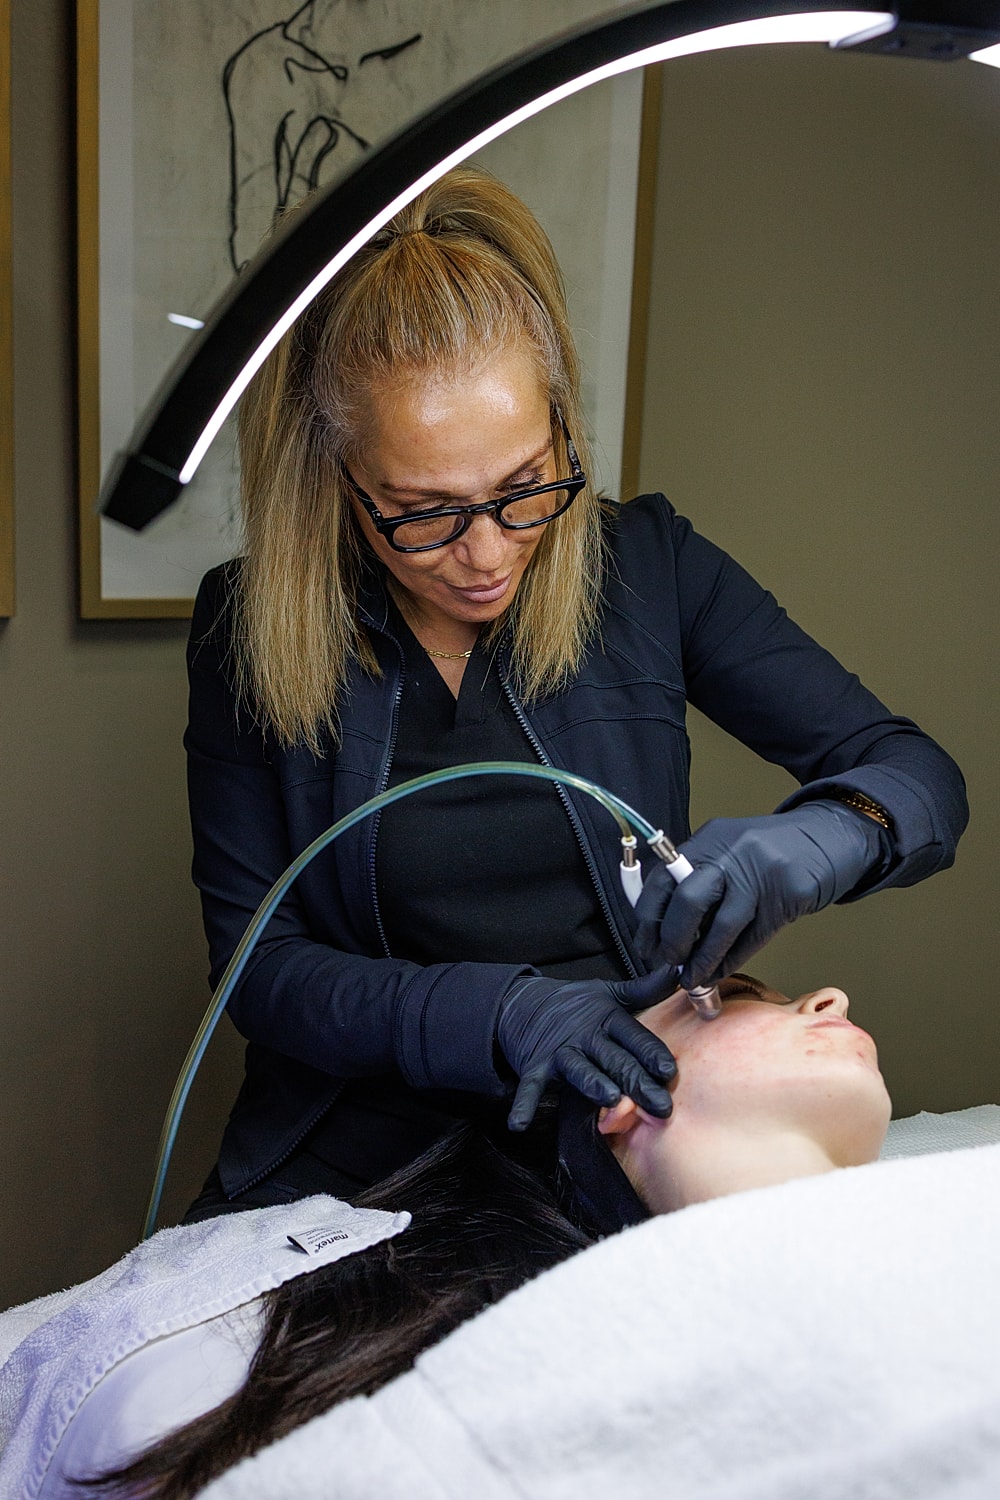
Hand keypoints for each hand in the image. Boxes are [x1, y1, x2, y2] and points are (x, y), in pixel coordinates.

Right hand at [496, 967, 678, 1130]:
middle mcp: (584, 1034)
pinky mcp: (535, 1065)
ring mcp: (559, 1051)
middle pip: (615, 1059)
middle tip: (659, 1104)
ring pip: (580, 1070)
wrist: (524, 1002)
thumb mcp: (611, 993)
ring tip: (611, 1099)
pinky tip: (520, 1122)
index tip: (669, 1070)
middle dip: (637, 1082)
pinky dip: (524, 1103)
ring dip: (594, 1084)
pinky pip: (530, 1086)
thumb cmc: (576, 1004)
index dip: (651, 1052)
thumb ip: (646, 989)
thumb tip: (678, 970)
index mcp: (607, 1017)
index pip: (634, 1036)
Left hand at [634, 801, 885, 989]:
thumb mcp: (727, 851)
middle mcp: (731, 852)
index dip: (649, 918)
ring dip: (703, 960)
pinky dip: (732, 959)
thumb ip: (698, 879)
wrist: (825, 837)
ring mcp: (762, 872)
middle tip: (669, 961)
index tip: (646, 944)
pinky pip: (753, 937)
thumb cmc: (768, 852)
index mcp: (708, 840)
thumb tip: (665, 931)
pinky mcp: (789, 893)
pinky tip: (720, 971)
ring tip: (693, 978)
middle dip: (673, 940)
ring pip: (723, 926)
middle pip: (689, 900)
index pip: (663, 879)